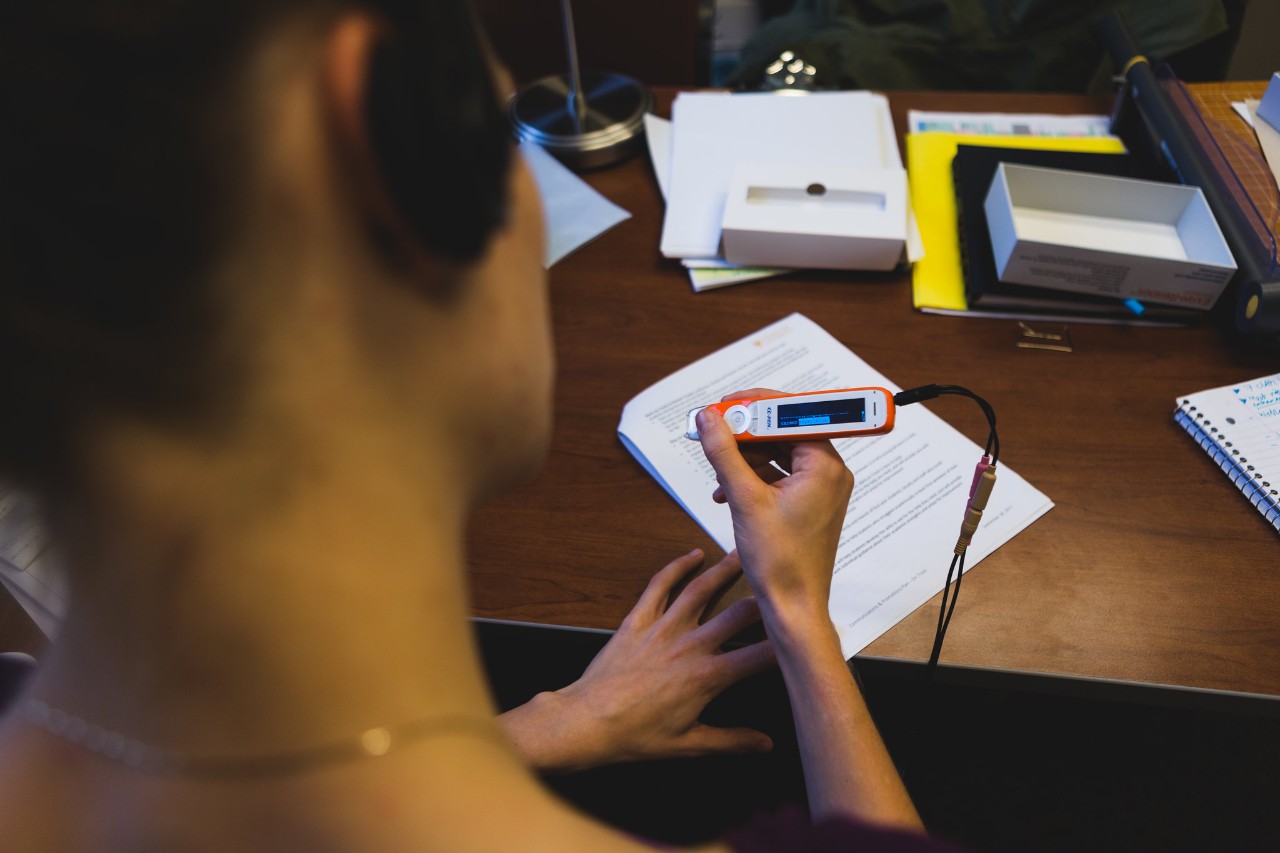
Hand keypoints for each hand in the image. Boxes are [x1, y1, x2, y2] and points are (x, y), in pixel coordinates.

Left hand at [499, 549, 775, 772]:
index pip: (762, 655)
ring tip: (746, 552)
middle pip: (740, 612)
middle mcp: (690, 645)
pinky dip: (676, 567)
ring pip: (702, 589)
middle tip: (786, 582)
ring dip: (727, 569)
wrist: (586, 722)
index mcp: (708, 676)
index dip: (790, 645)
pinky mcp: (638, 620)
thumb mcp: (689, 745)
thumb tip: (765, 743)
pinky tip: (692, 556)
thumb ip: (732, 742)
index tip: (809, 636)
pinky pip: (659, 586)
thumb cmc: (635, 736)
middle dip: (766, 597)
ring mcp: (663, 628)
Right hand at [696, 389, 853, 621]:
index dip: (756, 405)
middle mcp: (828, 472)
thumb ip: (724, 453)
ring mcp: (820, 488)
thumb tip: (709, 420)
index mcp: (824, 466)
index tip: (727, 405)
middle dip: (745, 434)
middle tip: (715, 432)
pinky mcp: (809, 502)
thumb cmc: (781, 563)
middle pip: (783, 431)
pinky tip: (727, 491)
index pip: (791, 414)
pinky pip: (779, 474)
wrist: (793, 605)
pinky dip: (753, 477)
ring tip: (719, 473)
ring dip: (745, 458)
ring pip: (778, 453)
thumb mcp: (744, 499)